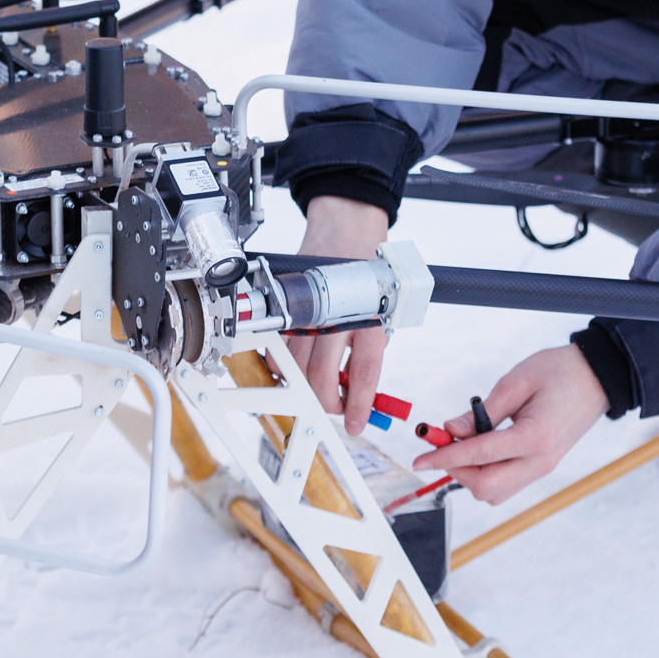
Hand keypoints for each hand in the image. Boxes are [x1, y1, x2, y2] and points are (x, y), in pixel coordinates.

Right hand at [282, 194, 389, 431]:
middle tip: (333, 408)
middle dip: (325, 402)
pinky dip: (281, 365)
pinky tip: (293, 368)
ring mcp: (309, 313)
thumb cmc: (368, 278)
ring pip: (295, 366)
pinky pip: (277, 348)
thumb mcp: (381, 315)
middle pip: (320, 376)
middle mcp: (337, 317)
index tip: (355, 424)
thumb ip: (368, 352)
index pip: (363, 374)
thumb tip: (358, 392)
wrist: (346, 234)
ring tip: (313, 390)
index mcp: (369, 319)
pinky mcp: (289, 307)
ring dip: (302, 388)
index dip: (357, 405)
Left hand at [417, 345, 608, 504]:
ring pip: (495, 493)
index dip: (444, 457)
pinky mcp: (543, 467)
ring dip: (470, 475)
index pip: (479, 455)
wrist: (597, 377)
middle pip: (486, 487)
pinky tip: (478, 451)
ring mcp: (544, 468)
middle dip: (455, 469)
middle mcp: (541, 461)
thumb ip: (481, 412)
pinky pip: (507, 486)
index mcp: (535, 437)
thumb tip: (450, 430)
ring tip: (460, 444)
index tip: (419, 459)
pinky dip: (485, 475)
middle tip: (440, 444)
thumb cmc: (559, 371)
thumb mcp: (516, 381)